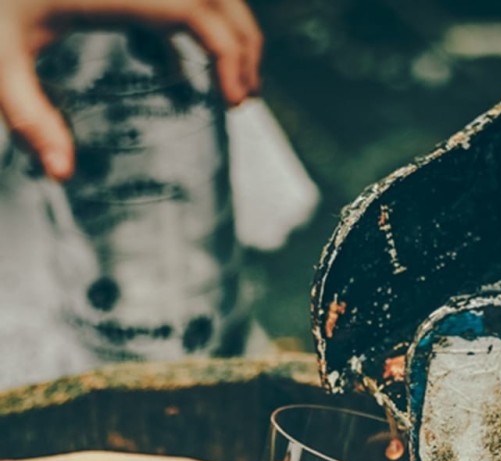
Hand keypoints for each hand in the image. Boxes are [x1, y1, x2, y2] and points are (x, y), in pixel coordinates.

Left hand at [0, 0, 262, 178]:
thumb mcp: (0, 63)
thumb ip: (29, 116)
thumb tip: (62, 173)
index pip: (193, 9)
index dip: (227, 52)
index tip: (234, 101)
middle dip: (243, 43)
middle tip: (245, 97)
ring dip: (229, 29)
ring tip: (233, 81)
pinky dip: (198, 23)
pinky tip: (184, 65)